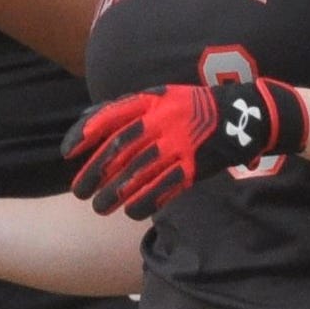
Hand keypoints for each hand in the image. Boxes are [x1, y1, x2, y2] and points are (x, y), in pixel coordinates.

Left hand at [67, 78, 306, 218]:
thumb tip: (86, 122)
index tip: (66, 154)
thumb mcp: (159, 96)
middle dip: (95, 172)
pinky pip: (166, 186)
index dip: (83, 135)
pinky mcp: (195, 164)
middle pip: (120, 149)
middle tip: (79, 192)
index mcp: (150, 101)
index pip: (108, 117)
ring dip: (116, 193)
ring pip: (139, 172)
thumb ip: (125, 108)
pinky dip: (146, 201)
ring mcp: (179, 143)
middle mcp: (162, 121)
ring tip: (99, 208)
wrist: (243, 115)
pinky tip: (130, 212)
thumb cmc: (191, 107)